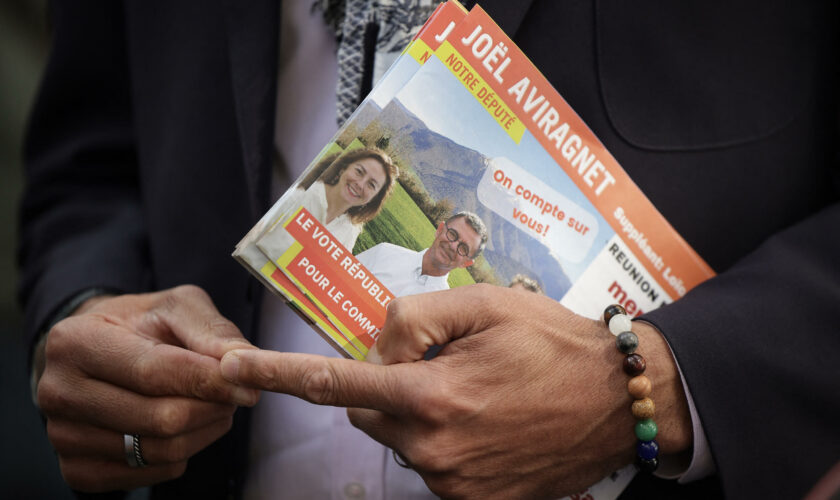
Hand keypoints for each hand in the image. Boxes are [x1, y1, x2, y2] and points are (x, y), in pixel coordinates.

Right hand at [36, 285, 258, 491]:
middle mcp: (58, 392)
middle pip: (161, 418)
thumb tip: (245, 362)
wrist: (99, 351)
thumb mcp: (176, 307)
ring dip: (204, 429)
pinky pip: (152, 473)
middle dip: (212, 407)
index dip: (209, 381)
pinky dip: (184, 452)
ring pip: (161, 450)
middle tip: (235, 393)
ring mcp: (63, 437)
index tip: (250, 386)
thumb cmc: (140, 325)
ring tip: (213, 404)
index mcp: (74, 342)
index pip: (154, 372)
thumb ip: (212, 331)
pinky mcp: (77, 470)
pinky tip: (187, 425)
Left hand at [221, 284, 690, 498]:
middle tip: (439, 363)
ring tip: (475, 392)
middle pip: (367, 413)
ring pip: (400, 440)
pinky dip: (443, 442)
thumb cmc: (552, 344)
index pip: (335, 385)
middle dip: (384, 385)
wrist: (617, 401)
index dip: (274, 376)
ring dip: (418, 414)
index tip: (228, 371)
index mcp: (431, 395)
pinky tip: (487, 422)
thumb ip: (415, 318)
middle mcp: (433, 449)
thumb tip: (379, 349)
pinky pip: (432, 467)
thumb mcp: (484, 304)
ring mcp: (454, 485)